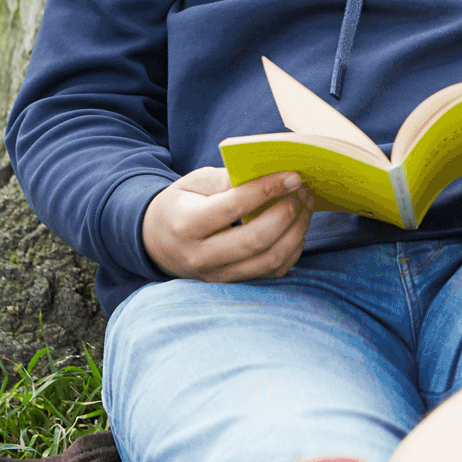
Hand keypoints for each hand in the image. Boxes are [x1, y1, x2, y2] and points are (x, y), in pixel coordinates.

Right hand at [142, 167, 312, 281]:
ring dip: (295, 233)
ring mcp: (216, 276)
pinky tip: (296, 229)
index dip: (267, 190)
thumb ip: (224, 179)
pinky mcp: (231, 285)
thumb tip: (262, 177)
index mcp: (186, 225)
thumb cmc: (180, 205)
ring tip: (305, 207)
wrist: (156, 243)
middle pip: (255, 240)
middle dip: (287, 213)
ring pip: (268, 261)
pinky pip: (270, 273)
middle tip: (303, 191)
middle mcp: (200, 257)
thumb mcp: (192, 183)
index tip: (293, 176)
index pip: (233, 206)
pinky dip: (291, 251)